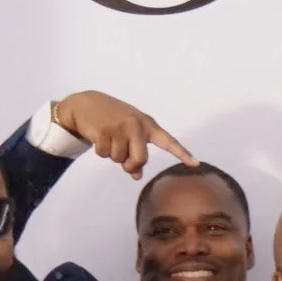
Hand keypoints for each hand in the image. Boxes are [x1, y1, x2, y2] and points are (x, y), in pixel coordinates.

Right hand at [50, 89, 195, 179]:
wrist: (86, 104)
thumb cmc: (112, 120)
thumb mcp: (128, 133)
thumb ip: (135, 153)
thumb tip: (137, 176)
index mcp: (147, 125)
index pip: (168, 141)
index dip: (182, 154)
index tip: (195, 165)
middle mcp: (136, 124)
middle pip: (140, 159)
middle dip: (130, 165)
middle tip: (124, 160)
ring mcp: (120, 127)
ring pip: (119, 159)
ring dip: (112, 155)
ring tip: (109, 138)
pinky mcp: (104, 130)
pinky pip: (104, 154)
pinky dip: (100, 150)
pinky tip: (99, 136)